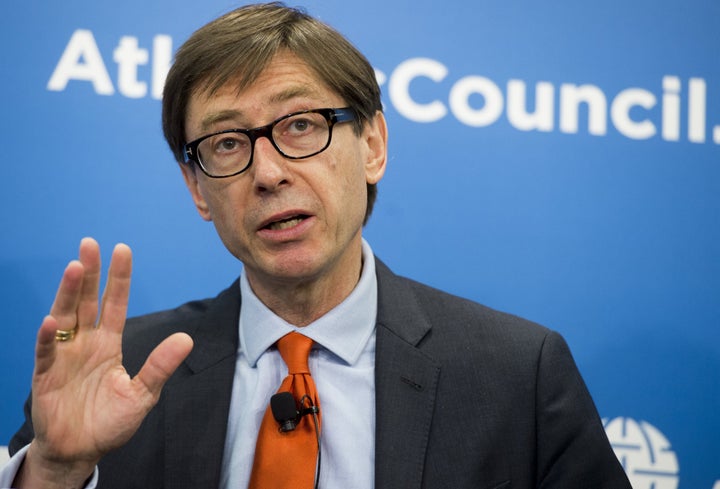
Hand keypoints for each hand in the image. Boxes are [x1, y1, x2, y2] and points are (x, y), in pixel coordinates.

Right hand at [16, 238, 192, 487]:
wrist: (81, 452)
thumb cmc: (110, 422)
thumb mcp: (142, 393)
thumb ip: (160, 366)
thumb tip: (187, 338)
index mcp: (109, 344)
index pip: (115, 304)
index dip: (118, 279)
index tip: (122, 250)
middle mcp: (85, 344)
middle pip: (87, 301)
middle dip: (89, 273)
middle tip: (90, 243)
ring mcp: (64, 357)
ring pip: (65, 317)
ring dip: (68, 293)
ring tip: (75, 267)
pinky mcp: (45, 376)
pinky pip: (46, 352)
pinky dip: (48, 337)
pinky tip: (52, 320)